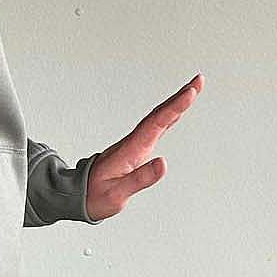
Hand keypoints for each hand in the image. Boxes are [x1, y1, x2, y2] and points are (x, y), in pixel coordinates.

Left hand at [85, 73, 202, 221]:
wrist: (77, 195)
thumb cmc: (95, 196)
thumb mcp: (117, 194)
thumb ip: (140, 179)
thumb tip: (163, 163)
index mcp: (131, 150)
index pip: (156, 124)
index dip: (175, 107)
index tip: (190, 92)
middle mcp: (133, 143)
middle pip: (160, 114)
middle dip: (180, 96)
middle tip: (198, 80)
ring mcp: (134, 144)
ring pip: (158, 118)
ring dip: (175, 103)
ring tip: (193, 89)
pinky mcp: (135, 149)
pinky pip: (155, 127)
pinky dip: (168, 116)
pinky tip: (176, 112)